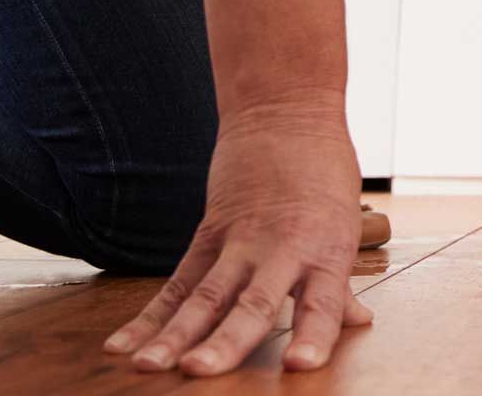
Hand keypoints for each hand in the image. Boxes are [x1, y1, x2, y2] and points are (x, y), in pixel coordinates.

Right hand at [104, 95, 372, 375]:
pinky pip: (177, 281)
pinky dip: (150, 316)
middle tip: (200, 371)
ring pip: (205, 294)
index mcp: (326, 251)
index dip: (314, 336)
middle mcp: (283, 249)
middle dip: (227, 341)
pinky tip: (123, 345)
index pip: (323, 302)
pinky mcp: (209, 232)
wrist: (286, 111)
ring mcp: (241, 240)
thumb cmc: (324, 172)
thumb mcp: (343, 225)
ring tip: (149, 366)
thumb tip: (358, 323)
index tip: (301, 366)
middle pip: (253, 302)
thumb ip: (340, 283)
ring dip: (175, 334)